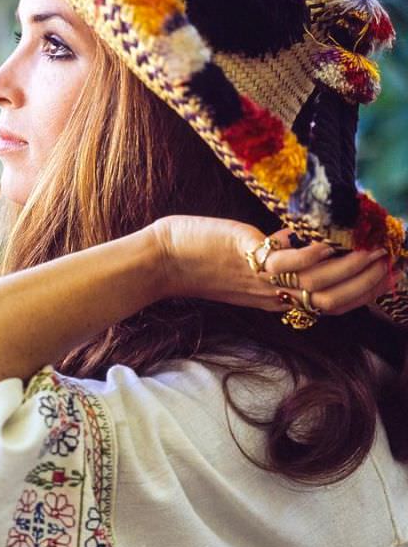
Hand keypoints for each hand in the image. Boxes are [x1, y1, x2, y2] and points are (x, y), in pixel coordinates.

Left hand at [152, 215, 390, 315]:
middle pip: (331, 298)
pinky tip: (328, 241)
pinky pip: (285, 261)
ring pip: (315, 283)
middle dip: (366, 281)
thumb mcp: (247, 263)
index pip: (331, 304)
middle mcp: (271, 293)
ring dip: (349, 266)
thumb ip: (278, 258)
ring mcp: (258, 277)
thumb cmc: (201, 256)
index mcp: (275, 297)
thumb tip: (309, 242)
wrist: (161, 258)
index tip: (387, 273)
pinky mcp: (244, 254)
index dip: (363, 292)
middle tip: (389, 258)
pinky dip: (311, 254)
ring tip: (371, 247)